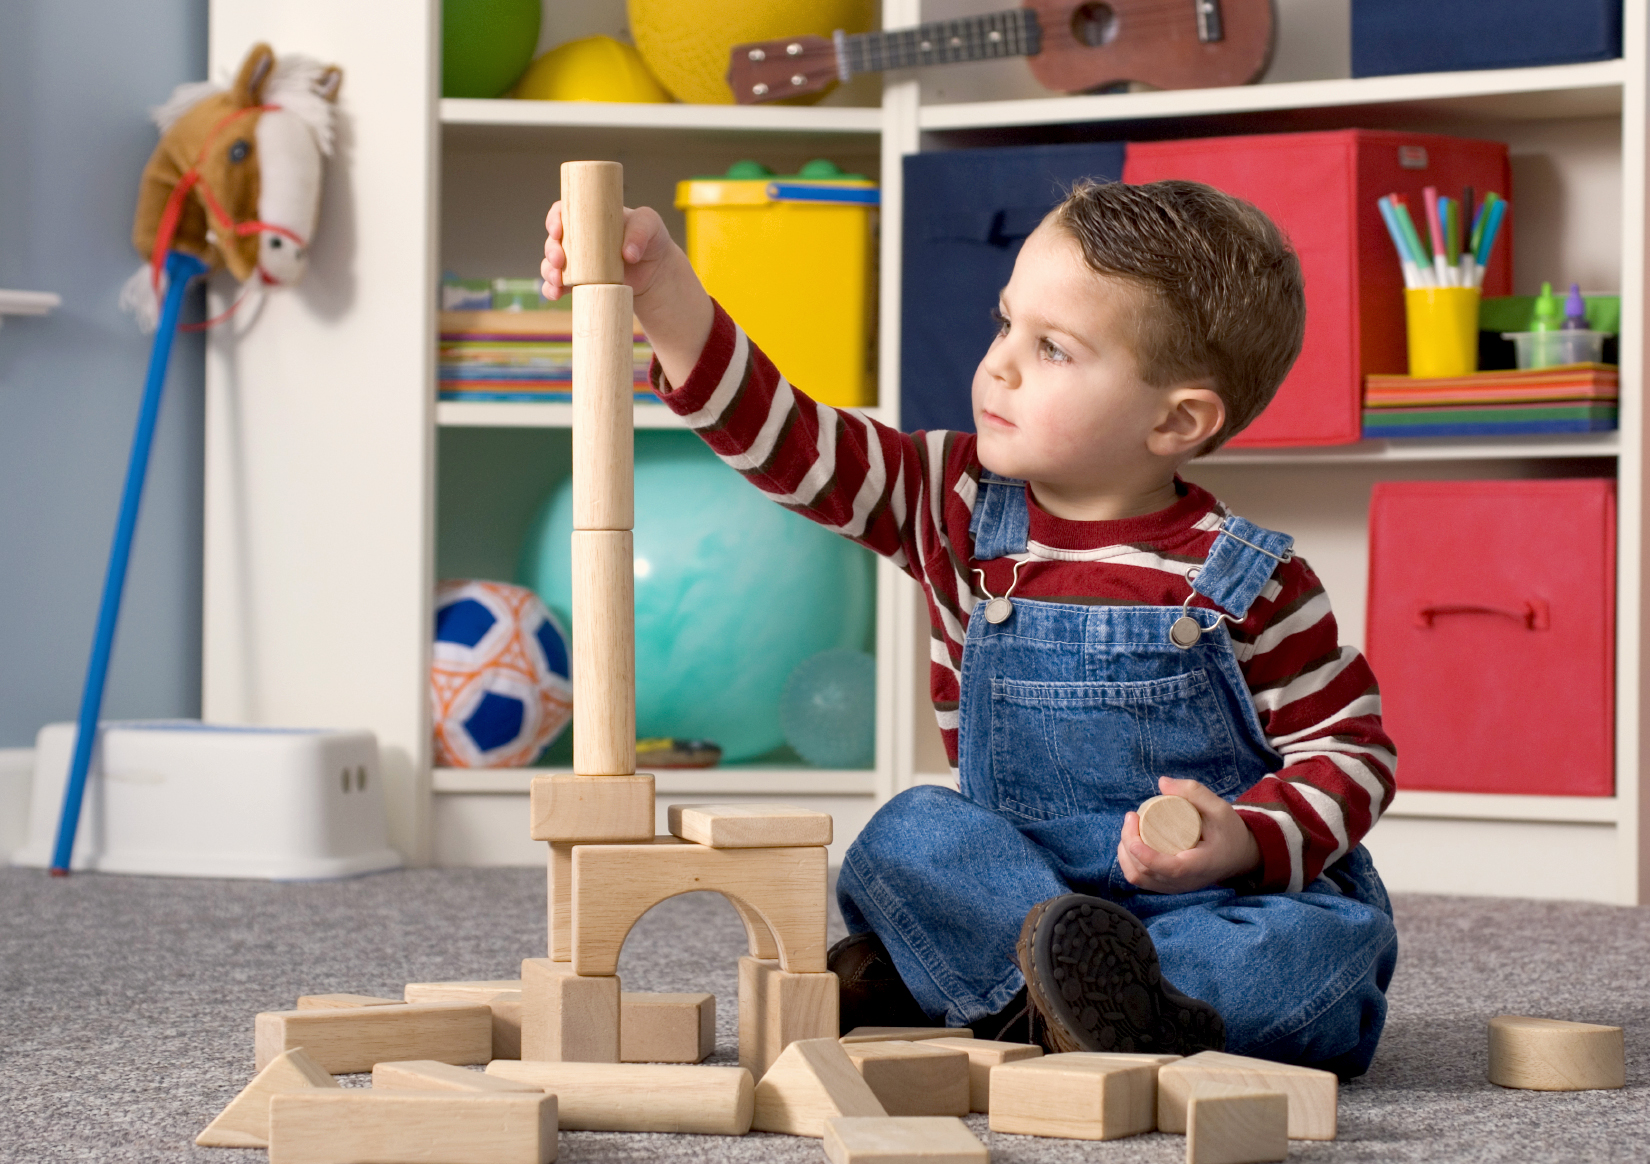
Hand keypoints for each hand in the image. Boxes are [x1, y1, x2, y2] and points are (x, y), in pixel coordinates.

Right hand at [541, 202, 713, 387]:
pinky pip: (559, 286)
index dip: (554, 219)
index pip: (563, 212)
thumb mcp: (650, 225)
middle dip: (551, 250)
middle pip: (553, 241)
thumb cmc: (651, 240)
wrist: (656, 273)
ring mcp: (578, 262)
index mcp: (589, 218)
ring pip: (552, 264)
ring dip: (549, 272)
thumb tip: (628, 254)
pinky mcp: (582, 283)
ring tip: (558, 281)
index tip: (558, 231)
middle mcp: (579, 239)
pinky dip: (553, 290)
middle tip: (560, 260)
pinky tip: (555, 294)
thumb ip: (641, 231)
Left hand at [1117, 777, 1260, 894]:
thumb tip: (1162, 783)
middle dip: (1129, 842)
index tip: (1133, 830)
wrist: (1239, 855)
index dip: (1146, 854)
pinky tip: (1128, 843)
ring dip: (1125, 853)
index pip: (1168, 868)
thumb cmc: (1229, 832)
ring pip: (1139, 878)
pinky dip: (1129, 862)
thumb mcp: (1219, 808)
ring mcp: (1174, 887)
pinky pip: (1141, 880)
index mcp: (1199, 866)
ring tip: (1129, 827)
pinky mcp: (1168, 885)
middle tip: (1131, 816)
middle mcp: (1184, 882)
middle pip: (1146, 871)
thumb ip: (1194, 792)